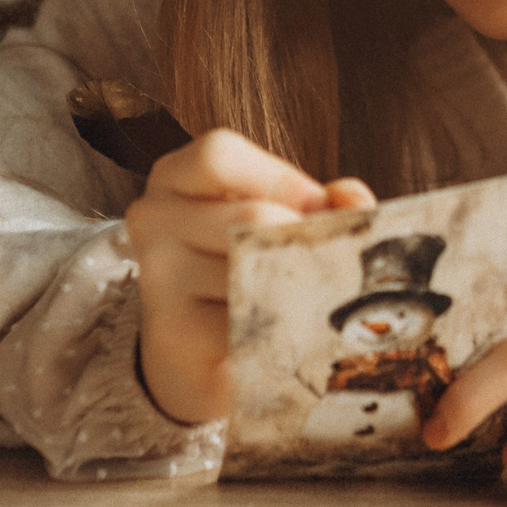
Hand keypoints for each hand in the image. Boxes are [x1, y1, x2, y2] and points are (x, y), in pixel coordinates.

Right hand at [127, 129, 372, 423]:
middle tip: (329, 265)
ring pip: (255, 274)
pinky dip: (279, 331)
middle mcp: (152, 219)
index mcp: (173, 177)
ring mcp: (156, 278)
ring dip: (298, 291)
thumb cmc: (242, 264)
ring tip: (307, 303)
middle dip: (304, 242)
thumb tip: (354, 198)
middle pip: (250, 216)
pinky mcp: (172, 334)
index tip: (317, 208)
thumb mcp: (271, 213)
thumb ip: (316, 201)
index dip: (282, 179)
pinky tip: (286, 335)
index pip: (219, 156)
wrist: (191, 350)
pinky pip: (247, 324)